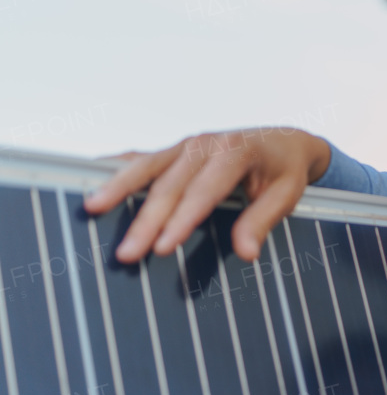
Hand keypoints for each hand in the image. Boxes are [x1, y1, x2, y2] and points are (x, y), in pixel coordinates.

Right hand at [83, 128, 330, 263]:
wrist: (284, 141)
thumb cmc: (285, 170)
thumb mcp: (286, 195)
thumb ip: (263, 221)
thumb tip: (247, 253)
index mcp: (235, 152)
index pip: (204, 192)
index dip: (182, 221)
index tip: (162, 248)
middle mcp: (205, 144)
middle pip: (170, 185)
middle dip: (146, 221)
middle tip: (126, 253)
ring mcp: (186, 144)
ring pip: (147, 167)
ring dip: (118, 188)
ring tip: (91, 208)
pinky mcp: (174, 150)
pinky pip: (142, 158)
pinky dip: (117, 167)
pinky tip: (91, 177)